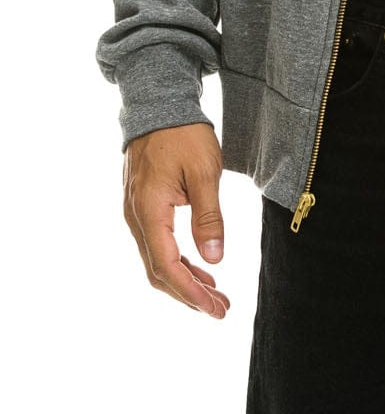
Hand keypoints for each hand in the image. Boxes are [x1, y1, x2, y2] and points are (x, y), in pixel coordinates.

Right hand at [122, 123, 230, 317]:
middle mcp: (136, 217)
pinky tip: (200, 266)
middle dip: (189, 294)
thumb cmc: (184, 133)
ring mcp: (135, 212)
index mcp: (149, 211)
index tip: (214, 309)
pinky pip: (156, 243)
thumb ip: (209, 217)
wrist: (159, 104)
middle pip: (158, 271)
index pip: (167, 267)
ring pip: (156, 259)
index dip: (190, 293)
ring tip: (215, 293)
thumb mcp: (205, 172)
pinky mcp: (142, 206)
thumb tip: (214, 260)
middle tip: (220, 308)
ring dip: (184, 279)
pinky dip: (178, 260)